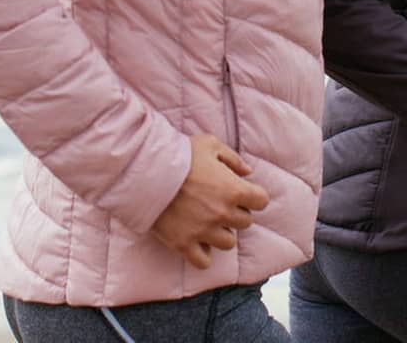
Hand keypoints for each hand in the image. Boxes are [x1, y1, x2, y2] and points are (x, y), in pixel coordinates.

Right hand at [150, 134, 270, 268]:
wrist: (145, 172)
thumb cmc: (179, 155)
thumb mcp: (209, 144)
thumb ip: (233, 158)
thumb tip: (248, 172)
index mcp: (233, 190)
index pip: (261, 201)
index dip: (254, 196)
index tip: (243, 193)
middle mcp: (222, 213)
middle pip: (245, 222)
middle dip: (236, 213)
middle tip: (219, 204)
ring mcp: (204, 231)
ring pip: (228, 243)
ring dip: (221, 233)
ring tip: (208, 222)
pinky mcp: (184, 244)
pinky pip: (203, 262)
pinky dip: (203, 254)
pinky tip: (196, 242)